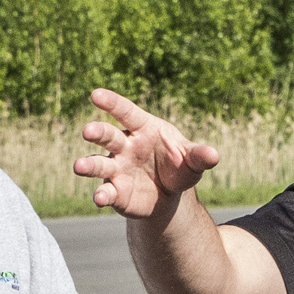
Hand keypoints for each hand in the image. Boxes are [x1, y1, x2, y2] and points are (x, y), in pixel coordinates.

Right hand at [73, 89, 222, 217]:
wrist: (170, 195)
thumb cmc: (178, 167)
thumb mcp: (192, 161)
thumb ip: (200, 156)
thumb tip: (214, 155)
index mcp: (143, 129)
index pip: (126, 112)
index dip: (111, 103)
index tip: (95, 95)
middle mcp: (124, 146)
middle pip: (107, 135)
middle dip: (97, 132)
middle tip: (88, 131)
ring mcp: (116, 168)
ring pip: (99, 163)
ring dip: (88, 165)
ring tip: (79, 166)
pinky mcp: (115, 191)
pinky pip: (106, 191)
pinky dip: (102, 195)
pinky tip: (100, 198)